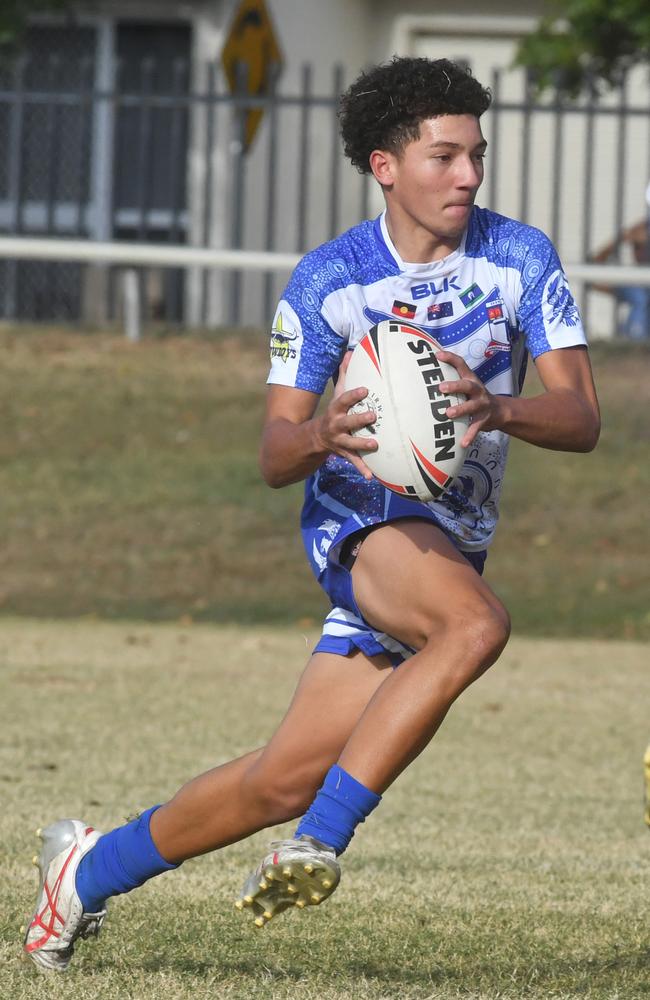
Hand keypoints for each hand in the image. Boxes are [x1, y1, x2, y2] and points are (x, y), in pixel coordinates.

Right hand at [314, 351, 377, 478]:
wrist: (312, 439)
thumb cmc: (333, 412)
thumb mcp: (336, 394)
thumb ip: (344, 375)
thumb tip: (351, 352)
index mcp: (335, 410)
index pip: (343, 400)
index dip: (353, 395)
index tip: (366, 390)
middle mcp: (336, 426)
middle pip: (347, 422)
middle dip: (359, 419)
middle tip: (373, 416)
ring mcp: (340, 441)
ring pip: (351, 444)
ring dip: (362, 445)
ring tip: (375, 445)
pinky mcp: (344, 454)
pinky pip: (354, 462)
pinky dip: (362, 469)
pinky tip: (371, 477)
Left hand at [436, 349, 504, 447]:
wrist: (500, 411)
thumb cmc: (474, 397)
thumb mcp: (466, 386)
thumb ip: (451, 381)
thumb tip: (425, 376)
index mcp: (470, 379)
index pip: (461, 365)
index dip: (450, 358)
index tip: (437, 355)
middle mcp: (477, 390)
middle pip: (467, 385)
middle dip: (455, 386)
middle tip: (441, 388)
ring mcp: (482, 404)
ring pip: (472, 406)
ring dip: (461, 409)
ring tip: (448, 414)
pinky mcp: (484, 419)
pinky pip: (476, 428)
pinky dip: (469, 435)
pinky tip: (462, 443)